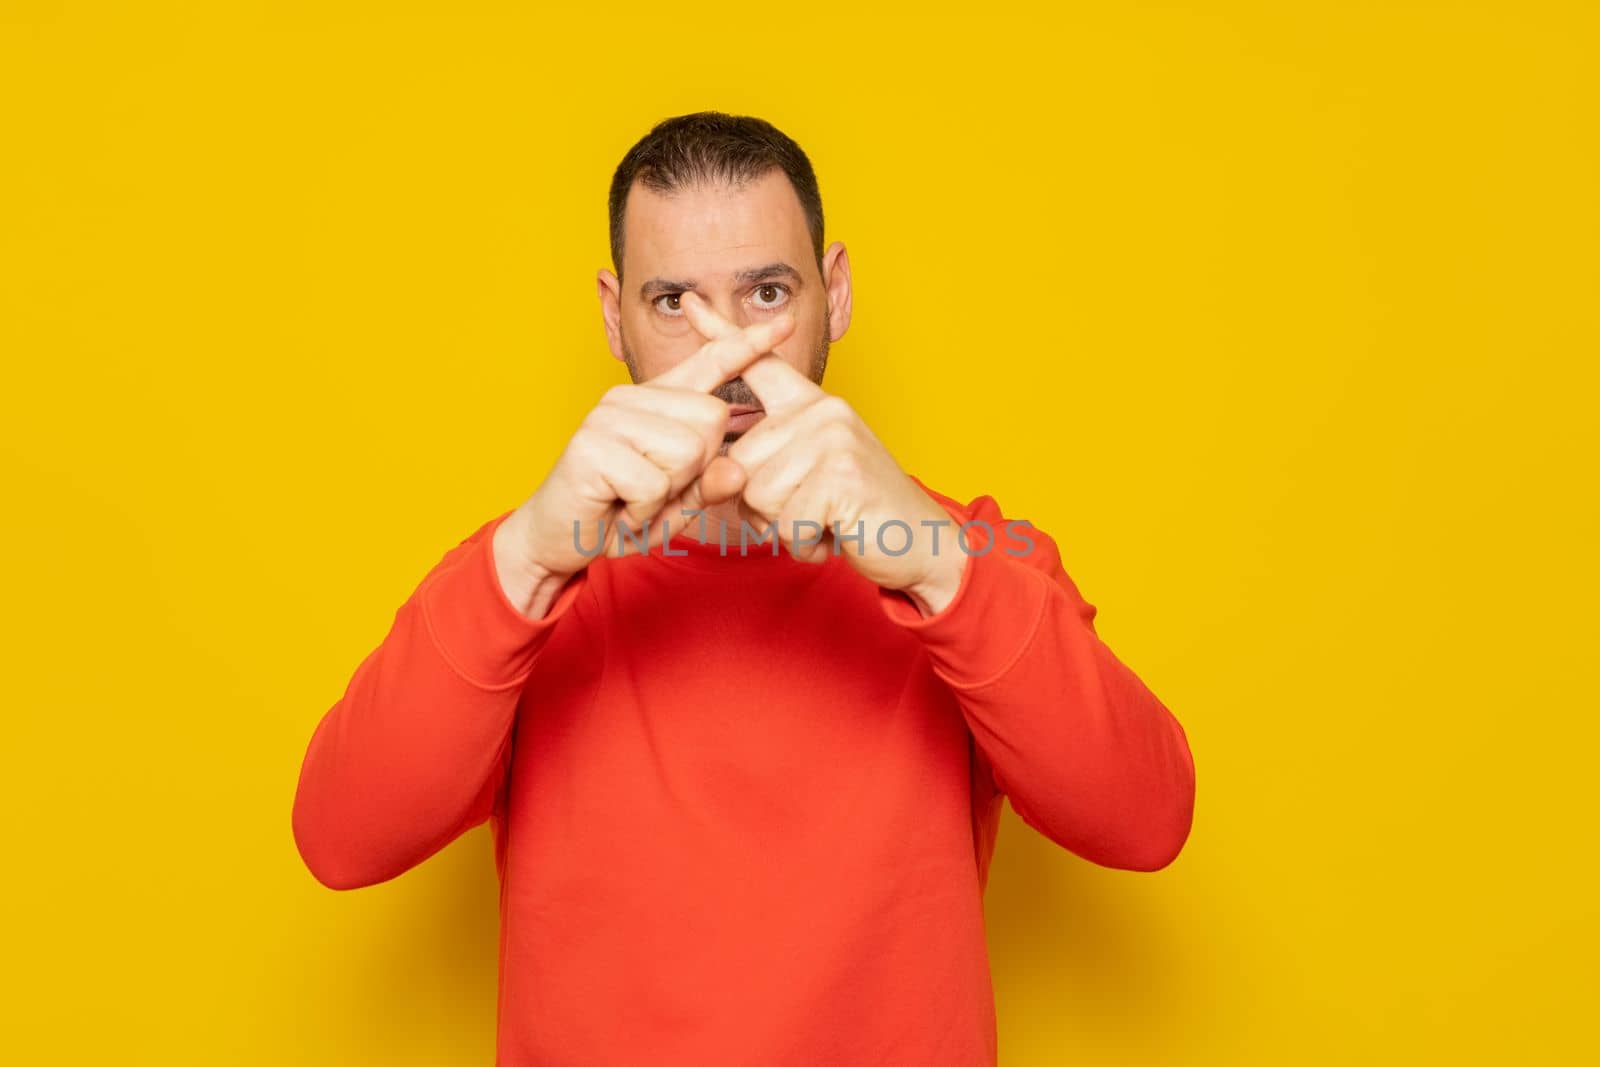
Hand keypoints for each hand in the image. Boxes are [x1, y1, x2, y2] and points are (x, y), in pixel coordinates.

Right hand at [493, 310, 796, 615]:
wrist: (558, 539)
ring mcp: (609, 417)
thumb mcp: (677, 503)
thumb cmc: (618, 516)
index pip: (710, 364)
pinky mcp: (592, 445)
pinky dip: (644, 511)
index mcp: (657, 402)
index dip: (748, 344)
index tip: (787, 320)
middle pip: (712, 421)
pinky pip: (655, 482)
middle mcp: (632, 398)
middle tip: (651, 490)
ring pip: (687, 451)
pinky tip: (618, 509)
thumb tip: (737, 470)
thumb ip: (709, 484)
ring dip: (666, 494)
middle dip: (694, 470)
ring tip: (633, 500)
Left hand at [678, 291, 966, 614]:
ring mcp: (833, 439)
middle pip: (739, 465)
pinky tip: (834, 533)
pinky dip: (804, 543)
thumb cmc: (858, 512)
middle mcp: (822, 412)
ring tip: (825, 520)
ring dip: (784, 527)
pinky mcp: (841, 476)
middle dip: (762, 507)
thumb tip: (721, 478)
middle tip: (810, 510)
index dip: (723, 333)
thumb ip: (767, 466)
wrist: (921, 540)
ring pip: (758, 496)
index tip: (689, 300)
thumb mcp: (810, 477)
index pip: (761, 365)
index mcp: (812, 406)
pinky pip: (786, 522)